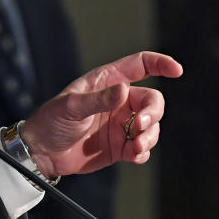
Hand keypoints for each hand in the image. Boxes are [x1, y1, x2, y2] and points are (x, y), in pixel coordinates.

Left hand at [20, 51, 182, 179]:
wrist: (42, 153)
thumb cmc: (51, 122)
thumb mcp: (71, 107)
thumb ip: (98, 99)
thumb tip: (124, 90)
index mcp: (106, 83)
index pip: (139, 65)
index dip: (160, 63)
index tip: (176, 70)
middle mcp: (118, 102)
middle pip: (152, 100)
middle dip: (153, 113)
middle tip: (140, 126)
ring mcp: (121, 124)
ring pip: (152, 126)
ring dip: (150, 136)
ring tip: (135, 147)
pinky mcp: (120, 146)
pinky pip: (142, 147)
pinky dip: (143, 152)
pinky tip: (133, 155)